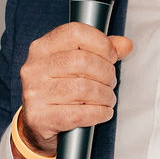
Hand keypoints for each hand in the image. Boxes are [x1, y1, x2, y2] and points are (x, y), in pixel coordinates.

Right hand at [18, 22, 131, 157]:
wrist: (35, 125)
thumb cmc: (58, 89)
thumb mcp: (74, 64)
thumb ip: (100, 50)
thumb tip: (124, 45)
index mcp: (42, 48)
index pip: (76, 33)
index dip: (101, 43)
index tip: (111, 56)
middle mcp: (34, 68)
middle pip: (83, 61)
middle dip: (106, 73)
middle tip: (111, 82)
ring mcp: (34, 93)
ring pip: (84, 88)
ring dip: (105, 95)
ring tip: (107, 98)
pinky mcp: (40, 118)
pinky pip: (80, 114)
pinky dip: (99, 113)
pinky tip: (102, 112)